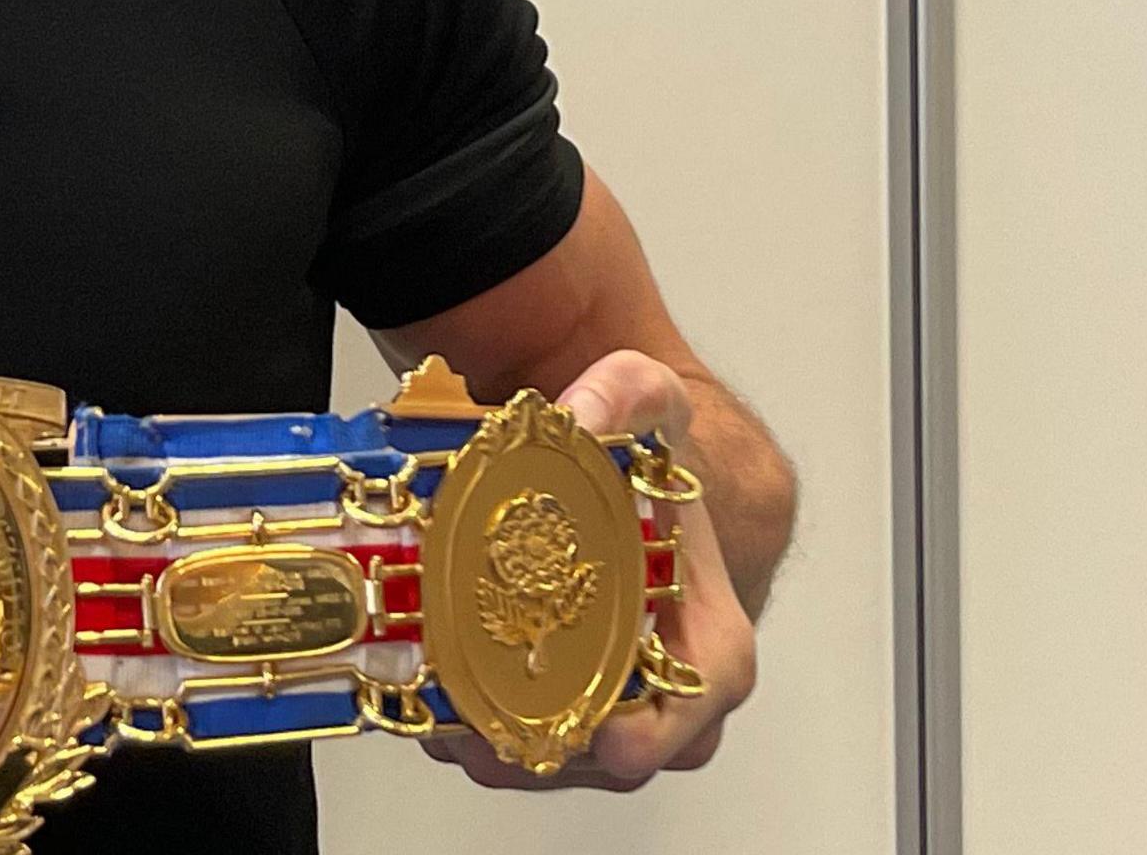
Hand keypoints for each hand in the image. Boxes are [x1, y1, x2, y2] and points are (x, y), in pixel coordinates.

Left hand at [422, 349, 758, 793]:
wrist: (613, 467)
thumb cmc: (647, 453)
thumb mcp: (645, 398)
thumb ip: (626, 390)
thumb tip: (579, 415)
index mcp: (707, 620)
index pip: (709, 688)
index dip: (666, 727)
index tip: (616, 737)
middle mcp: (668, 676)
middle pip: (626, 748)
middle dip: (555, 750)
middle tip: (487, 734)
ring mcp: (613, 697)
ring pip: (568, 755)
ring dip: (506, 751)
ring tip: (447, 726)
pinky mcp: (563, 702)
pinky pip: (526, 743)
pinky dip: (482, 736)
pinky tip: (437, 709)